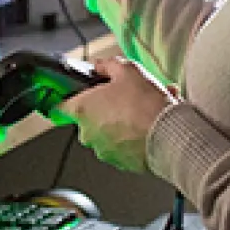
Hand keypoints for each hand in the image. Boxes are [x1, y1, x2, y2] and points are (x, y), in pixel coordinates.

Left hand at [52, 57, 178, 173]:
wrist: (170, 136)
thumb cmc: (146, 105)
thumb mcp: (127, 70)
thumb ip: (108, 65)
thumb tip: (100, 66)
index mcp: (82, 110)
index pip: (59, 108)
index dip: (67, 99)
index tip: (72, 97)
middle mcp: (88, 134)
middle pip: (89, 117)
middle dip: (106, 107)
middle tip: (126, 96)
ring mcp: (104, 151)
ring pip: (109, 131)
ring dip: (123, 120)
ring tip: (147, 108)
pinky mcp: (121, 163)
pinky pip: (123, 146)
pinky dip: (134, 136)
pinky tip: (152, 122)